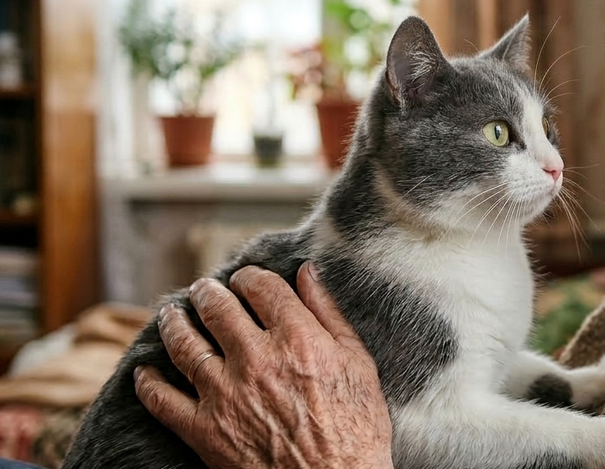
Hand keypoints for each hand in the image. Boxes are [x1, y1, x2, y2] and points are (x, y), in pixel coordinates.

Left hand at [134, 263, 392, 468]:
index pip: (260, 287)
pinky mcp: (205, 431)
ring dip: (173, 323)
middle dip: (207, 292)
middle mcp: (257, 360)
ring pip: (184, 345)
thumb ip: (329, 315)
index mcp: (298, 340)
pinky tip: (145, 372)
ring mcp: (225, 395)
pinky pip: (162, 400)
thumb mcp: (358, 364)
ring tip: (171, 315)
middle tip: (203, 290)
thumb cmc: (356, 428)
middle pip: (216, 308)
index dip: (249, 276)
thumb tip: (308, 274)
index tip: (245, 279)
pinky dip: (148, 382)